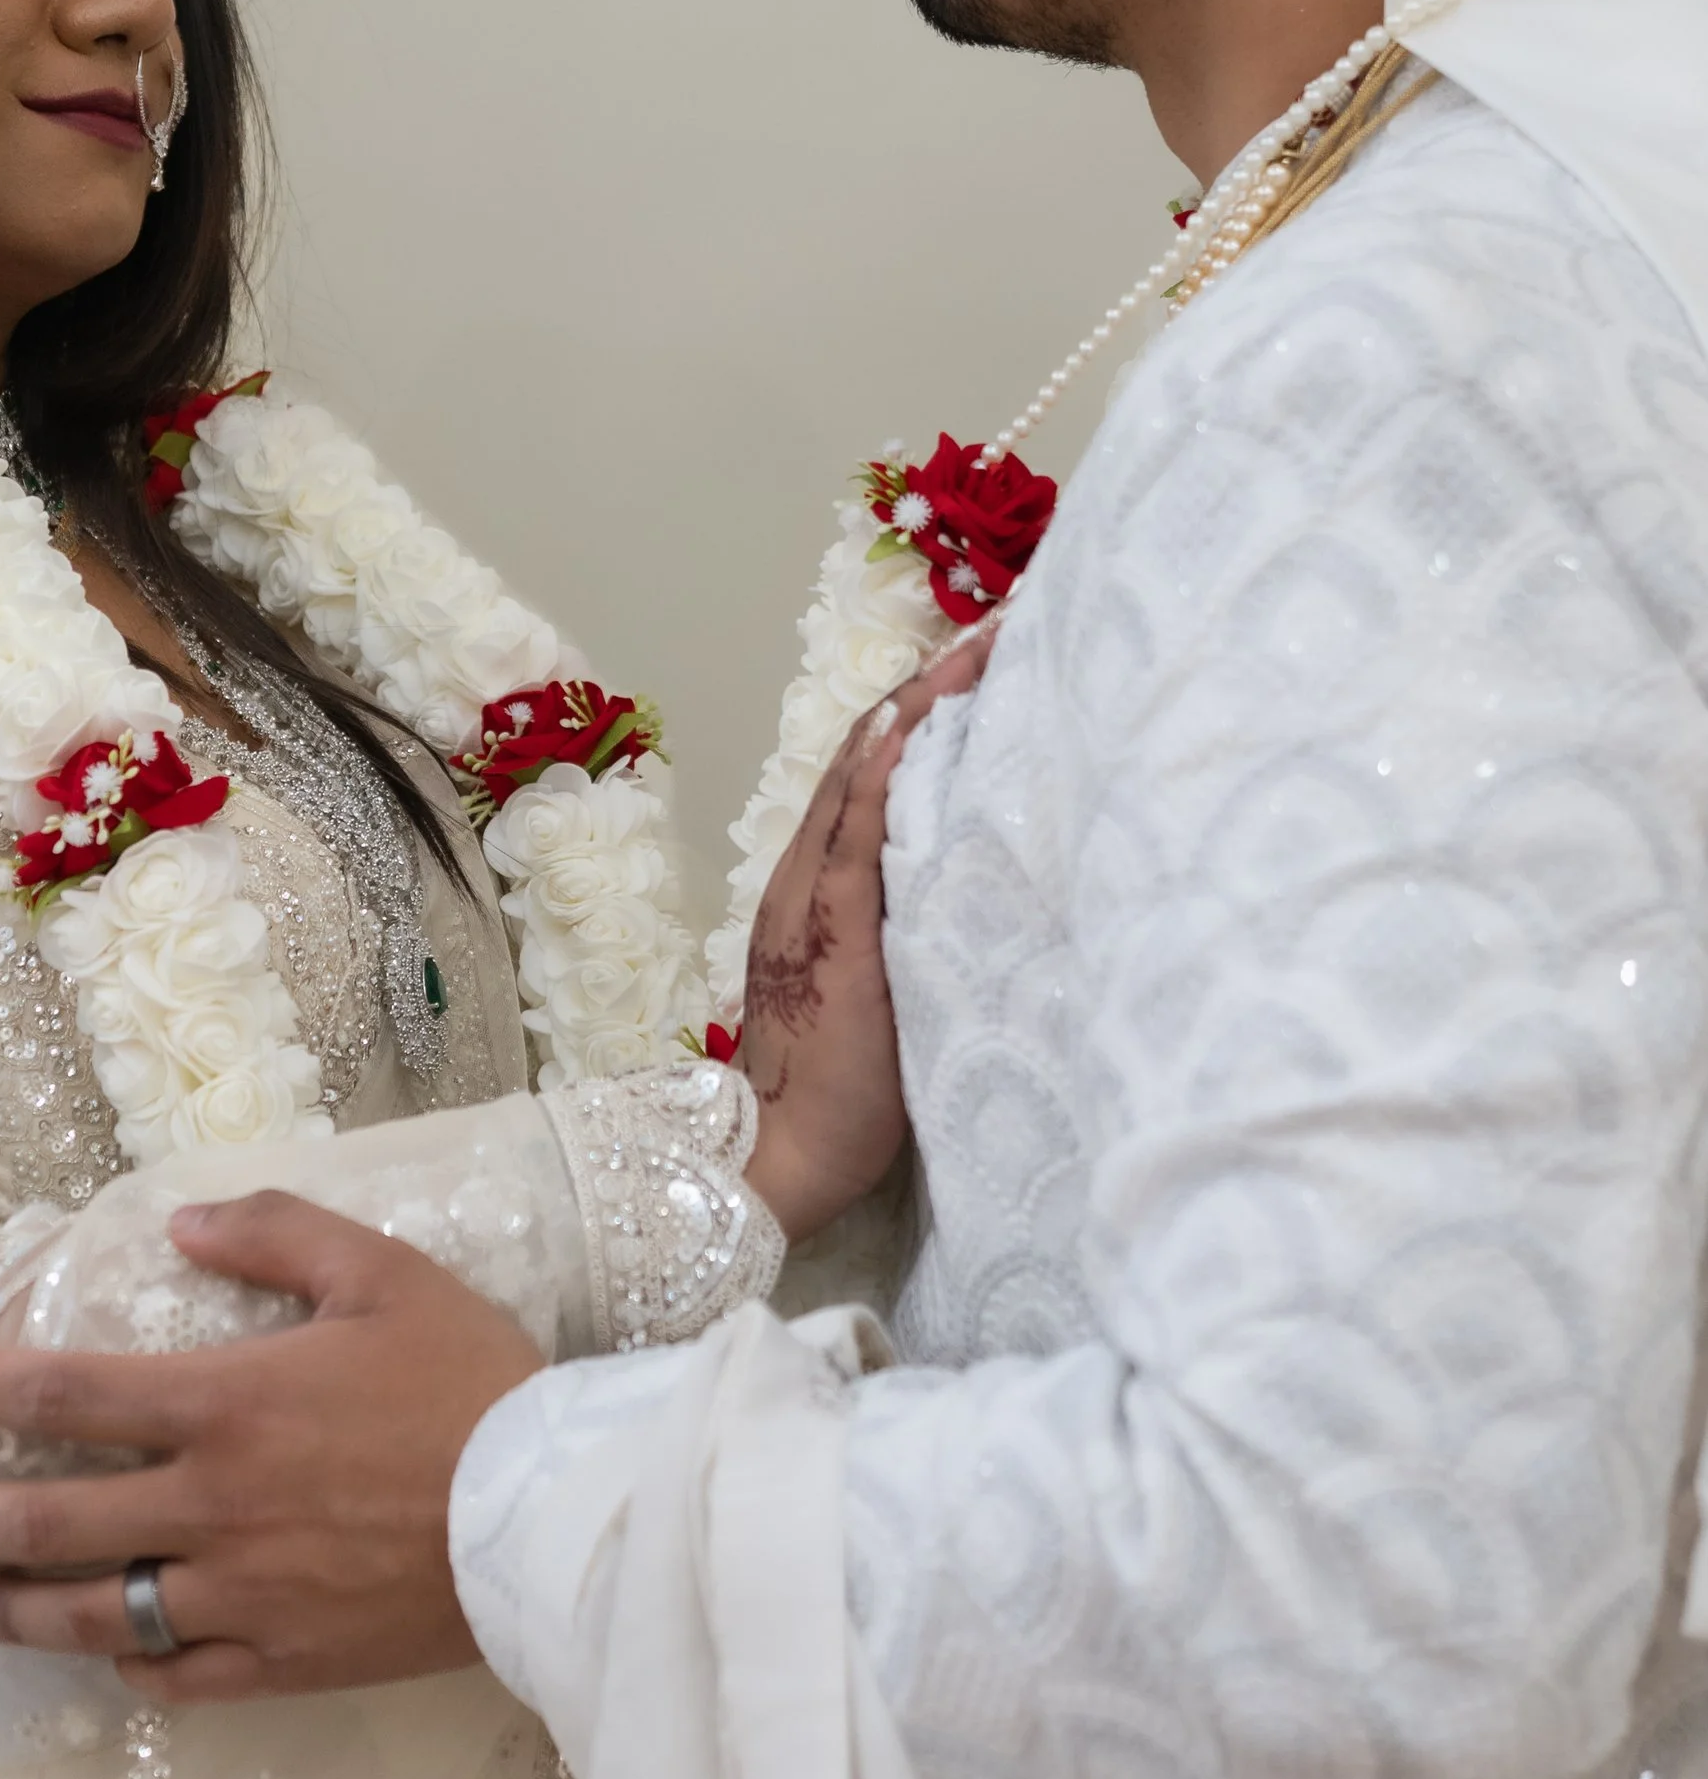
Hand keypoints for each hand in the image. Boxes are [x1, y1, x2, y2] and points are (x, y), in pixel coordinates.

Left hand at [0, 1192, 542, 1697]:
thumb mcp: (382, 1272)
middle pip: (45, 1519)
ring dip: (15, 1610)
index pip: (60, 1394)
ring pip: (94, 1613)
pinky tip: (105, 1658)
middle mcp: (208, 1508)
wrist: (550, 1516)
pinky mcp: (283, 1662)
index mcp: (223, 1405)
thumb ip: (275, 1235)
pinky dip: (130, 1667)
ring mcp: (239, 1597)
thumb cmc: (469, 1382)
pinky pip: (178, 1677)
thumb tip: (179, 1220)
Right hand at [740, 627, 992, 1240]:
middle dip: (932, 688)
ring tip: (975, 648)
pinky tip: (907, 722)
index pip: (872, 777)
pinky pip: (850, 834)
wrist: (783, 1151)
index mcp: (820, 890)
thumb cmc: (841, 1091)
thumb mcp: (885, 989)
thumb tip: (979, 888)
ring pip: (860, 777)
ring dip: (919, 707)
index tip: (982, 661)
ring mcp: (813, 898)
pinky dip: (875, 773)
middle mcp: (809, 877)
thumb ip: (912, 930)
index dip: (923, 715)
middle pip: (870, 756)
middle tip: (996, 626)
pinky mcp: (830, 930)